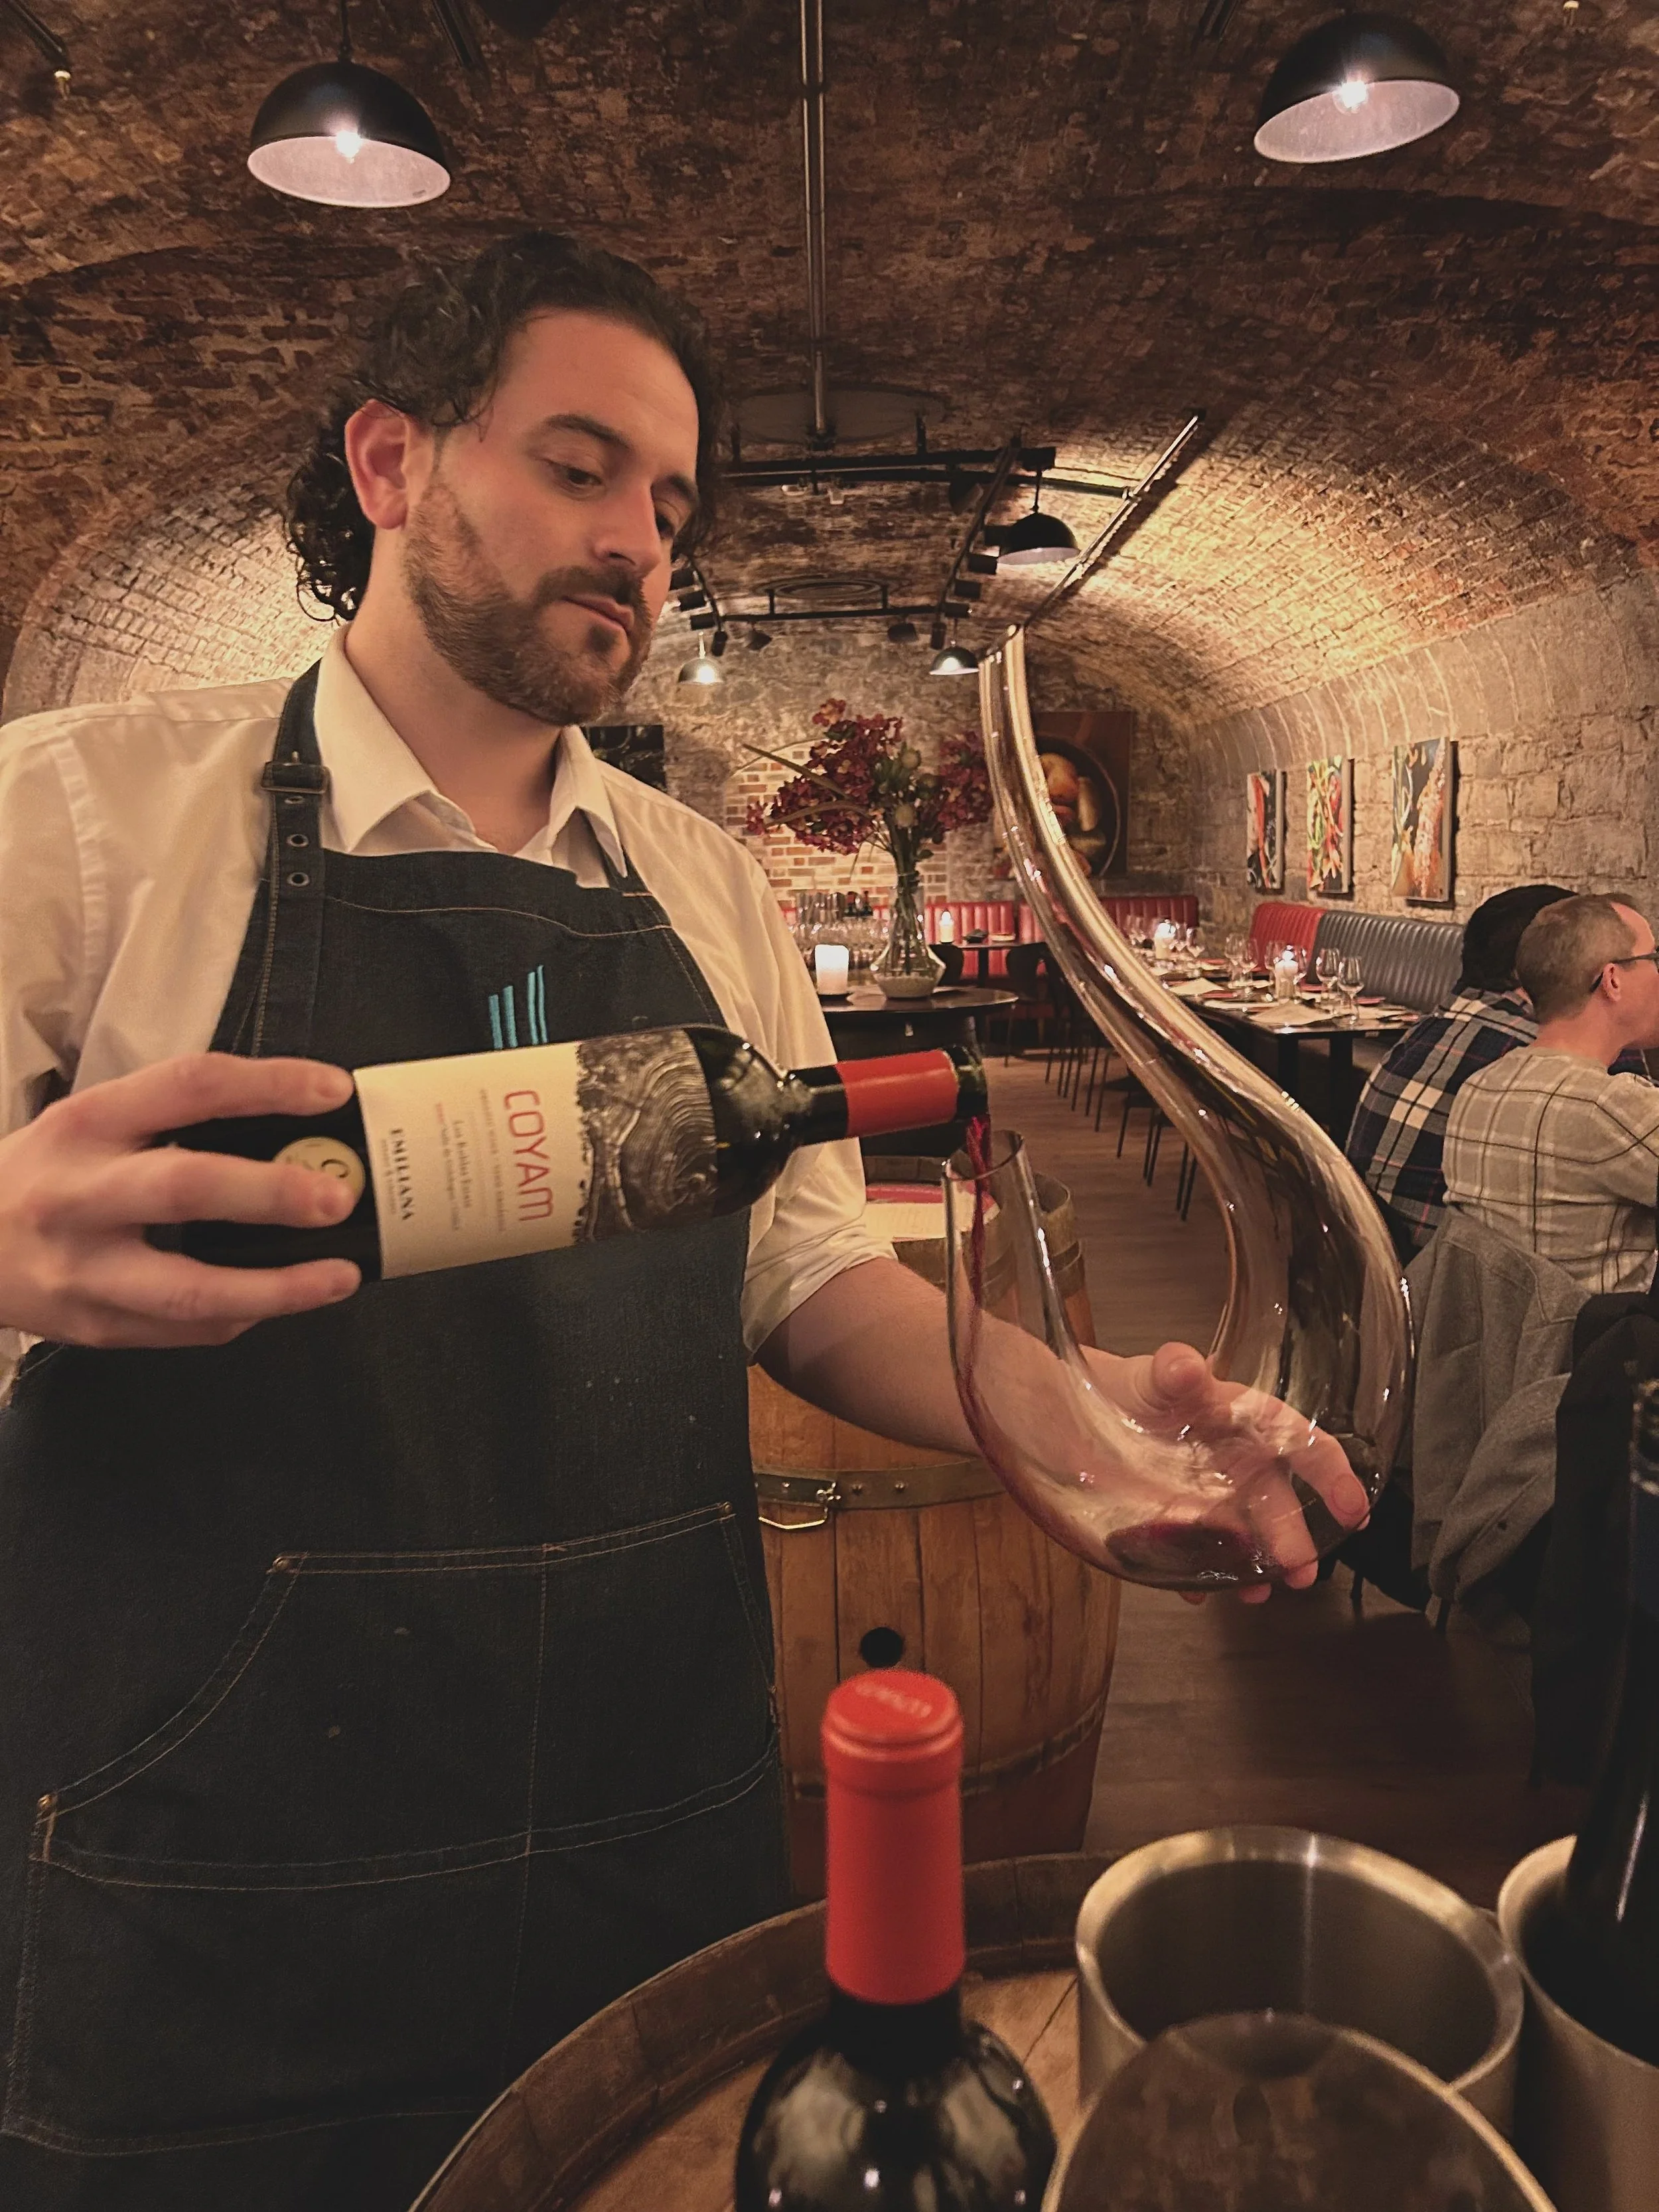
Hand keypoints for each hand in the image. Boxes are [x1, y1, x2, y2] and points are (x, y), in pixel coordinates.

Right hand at [0, 1054, 362, 1349]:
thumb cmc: (42, 1176)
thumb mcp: (90, 1124)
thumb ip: (172, 1120)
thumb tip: (292, 1125)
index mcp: (87, 1123)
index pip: (187, 1087)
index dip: (267, 1084)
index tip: (331, 1091)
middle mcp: (80, 1194)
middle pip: (185, 1187)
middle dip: (269, 1194)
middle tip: (337, 1198)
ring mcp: (84, 1270)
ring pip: (190, 1287)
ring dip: (276, 1287)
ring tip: (338, 1276)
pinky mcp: (94, 1327)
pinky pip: (184, 1329)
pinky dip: (241, 1315)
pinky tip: (279, 1301)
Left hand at [1096, 1341, 1371, 1604]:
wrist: (1079, 1412)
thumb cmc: (1133, 1388)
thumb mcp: (1154, 1376)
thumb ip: (1173, 1371)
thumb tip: (1185, 1364)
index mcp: (1246, 1423)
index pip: (1301, 1444)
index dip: (1331, 1474)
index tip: (1352, 1507)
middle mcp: (1236, 1465)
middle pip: (1275, 1502)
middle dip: (1293, 1537)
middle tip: (1302, 1571)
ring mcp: (1207, 1498)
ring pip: (1244, 1536)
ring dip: (1257, 1565)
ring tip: (1260, 1593)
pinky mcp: (1174, 1525)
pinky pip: (1195, 1556)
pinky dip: (1198, 1577)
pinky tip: (1198, 1594)